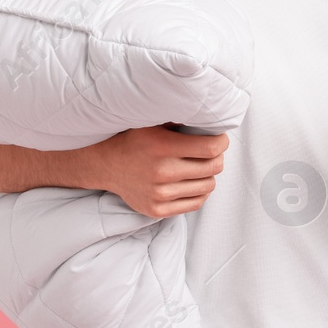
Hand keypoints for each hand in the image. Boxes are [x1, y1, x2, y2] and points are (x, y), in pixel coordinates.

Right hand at [84, 124, 229, 218]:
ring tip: (200, 166)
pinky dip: (200, 192)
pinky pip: (196, 203)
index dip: (222, 142)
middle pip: (213, 167)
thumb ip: (180, 120)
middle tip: (211, 152)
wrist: (106, 164)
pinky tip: (193, 182)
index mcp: (162, 146)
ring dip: (209, 175)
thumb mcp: (153, 122)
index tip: (219, 139)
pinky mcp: (157, 210)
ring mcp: (159, 194)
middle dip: (217, 157)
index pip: (211, 148)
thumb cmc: (135, 139)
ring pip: (208, 186)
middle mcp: (162, 172)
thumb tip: (210, 118)